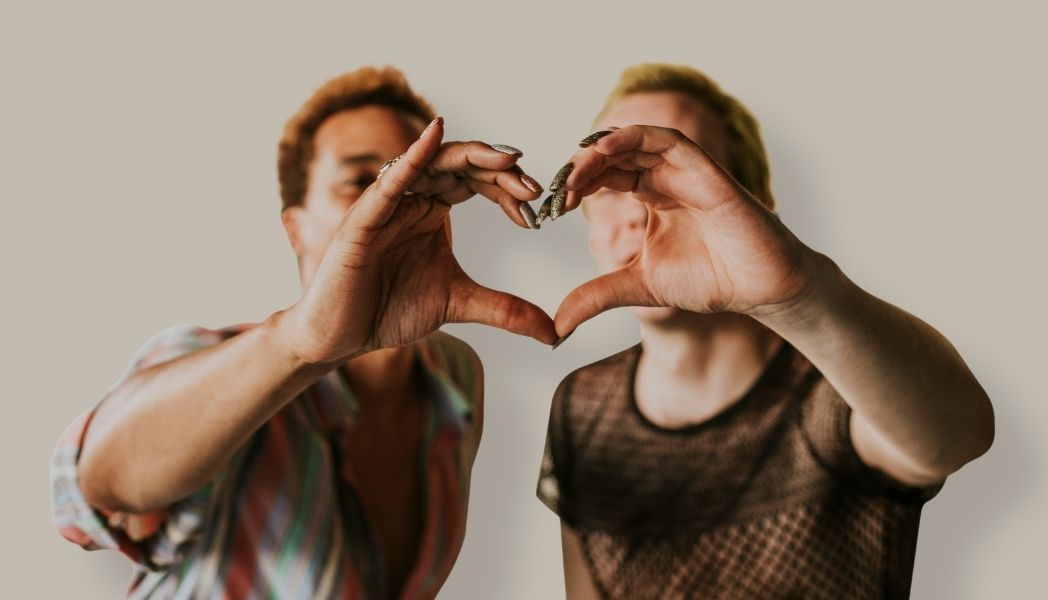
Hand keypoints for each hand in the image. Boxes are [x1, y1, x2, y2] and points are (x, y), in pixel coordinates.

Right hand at [284, 117, 555, 364]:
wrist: (340, 336)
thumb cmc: (389, 309)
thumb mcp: (459, 305)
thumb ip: (505, 311)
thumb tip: (554, 332)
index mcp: (433, 210)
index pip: (477, 182)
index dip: (508, 188)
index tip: (537, 209)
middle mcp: (412, 198)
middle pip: (460, 166)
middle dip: (500, 171)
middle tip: (534, 186)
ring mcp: (387, 204)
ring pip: (432, 163)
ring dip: (471, 158)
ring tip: (507, 160)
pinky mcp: (363, 218)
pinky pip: (390, 181)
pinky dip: (413, 156)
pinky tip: (435, 134)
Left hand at [554, 125, 821, 335]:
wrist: (759, 288)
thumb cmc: (709, 280)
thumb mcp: (637, 287)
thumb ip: (597, 297)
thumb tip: (556, 326)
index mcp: (650, 196)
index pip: (604, 176)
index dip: (575, 186)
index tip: (551, 211)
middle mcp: (665, 177)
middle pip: (613, 155)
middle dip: (580, 169)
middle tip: (556, 193)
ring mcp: (686, 170)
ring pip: (635, 141)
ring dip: (599, 151)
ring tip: (572, 172)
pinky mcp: (706, 170)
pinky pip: (668, 141)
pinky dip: (635, 138)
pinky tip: (604, 150)